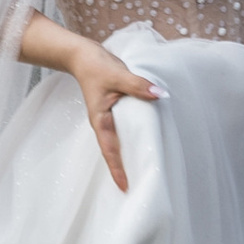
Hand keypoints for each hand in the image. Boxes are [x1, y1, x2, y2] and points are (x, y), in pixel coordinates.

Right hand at [64, 32, 165, 191]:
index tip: (124, 187)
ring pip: (121, 141)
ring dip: (130, 154)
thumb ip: (138, 85)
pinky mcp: (115, 110)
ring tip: (145, 170)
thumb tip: (159, 94)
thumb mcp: (117, 75)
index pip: (110, 150)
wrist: (83, 56)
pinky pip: (126, 128)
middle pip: (115, 151)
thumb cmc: (96, 66)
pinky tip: (147, 140)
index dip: (117, 169)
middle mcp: (104, 123)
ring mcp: (109, 118)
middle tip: (139, 187)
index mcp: (100, 120)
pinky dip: (134, 137)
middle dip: (124, 169)